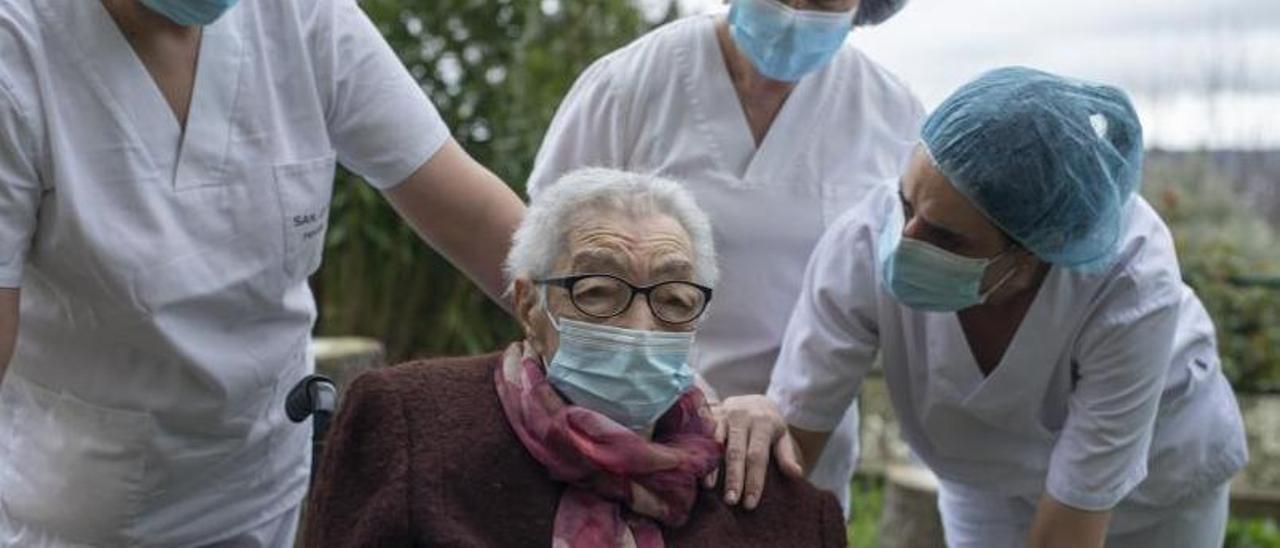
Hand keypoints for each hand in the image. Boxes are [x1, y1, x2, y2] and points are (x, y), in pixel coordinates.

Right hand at [703, 395, 804, 509]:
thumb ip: (786, 455)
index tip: (750, 503)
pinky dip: (700, 453)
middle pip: (736, 451)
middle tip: (732, 501)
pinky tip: (697, 470)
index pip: (758, 456)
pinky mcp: (710, 415)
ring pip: (716, 443)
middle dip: (734, 478)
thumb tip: (797, 474)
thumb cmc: (768, 424)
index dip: (754, 480)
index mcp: (763, 422)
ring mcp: (724, 414)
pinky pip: (703, 435)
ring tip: (710, 488)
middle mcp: (742, 416)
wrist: (752, 399)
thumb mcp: (782, 436)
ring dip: (713, 467)